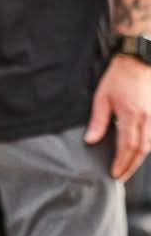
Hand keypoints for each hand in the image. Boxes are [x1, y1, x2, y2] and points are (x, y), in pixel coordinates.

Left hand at [87, 55, 150, 181]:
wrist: (139, 58)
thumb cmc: (119, 75)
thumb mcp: (102, 97)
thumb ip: (98, 121)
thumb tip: (90, 140)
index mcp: (132, 115)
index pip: (128, 147)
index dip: (121, 163)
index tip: (114, 173)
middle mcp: (147, 117)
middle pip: (142, 149)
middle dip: (131, 166)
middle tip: (120, 176)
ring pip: (150, 143)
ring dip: (139, 158)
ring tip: (128, 167)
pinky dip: (146, 146)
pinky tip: (138, 151)